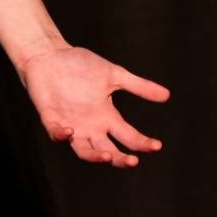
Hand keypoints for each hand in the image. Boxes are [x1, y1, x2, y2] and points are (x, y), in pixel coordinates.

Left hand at [18, 45, 168, 167]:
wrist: (50, 55)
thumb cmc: (81, 65)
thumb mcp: (114, 75)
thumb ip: (138, 86)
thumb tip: (167, 95)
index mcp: (107, 116)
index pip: (128, 136)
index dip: (142, 143)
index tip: (156, 145)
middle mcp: (90, 126)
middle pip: (108, 151)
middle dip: (120, 159)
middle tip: (133, 161)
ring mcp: (71, 124)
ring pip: (83, 151)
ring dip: (95, 156)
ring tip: (107, 156)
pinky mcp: (51, 118)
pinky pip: (55, 134)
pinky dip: (61, 136)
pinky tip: (70, 132)